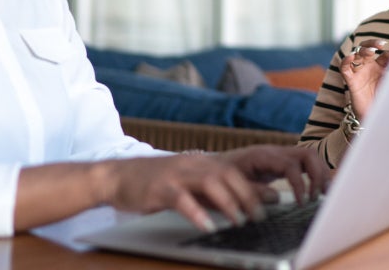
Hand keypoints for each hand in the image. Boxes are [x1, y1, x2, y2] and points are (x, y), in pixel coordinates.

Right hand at [97, 145, 329, 232]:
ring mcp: (176, 174)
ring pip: (209, 182)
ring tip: (240, 221)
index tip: (270, 205)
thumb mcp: (190, 187)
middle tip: (260, 217)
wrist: (117, 177)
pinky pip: (181, 199)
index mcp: (202, 162)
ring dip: (228, 202)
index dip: (255, 187)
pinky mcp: (159, 188)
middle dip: (247, 195)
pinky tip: (206, 227)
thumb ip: (216, 194)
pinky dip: (197, 213)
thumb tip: (246, 204)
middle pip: (228, 174)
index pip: (235, 171)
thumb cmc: (157, 184)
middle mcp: (192, 164)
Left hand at [218, 145, 330, 205]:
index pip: (290, 165)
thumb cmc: (220, 177)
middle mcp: (275, 151)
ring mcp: (280, 155)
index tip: (301, 203)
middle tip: (317, 198)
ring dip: (321, 174)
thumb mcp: (231, 186)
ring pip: (310, 157)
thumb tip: (277, 197)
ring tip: (323, 195)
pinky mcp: (282, 162)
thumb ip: (253, 191)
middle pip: (308, 154)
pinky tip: (318, 190)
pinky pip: (305, 163)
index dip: (300, 184)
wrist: (211, 167)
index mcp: (263, 155)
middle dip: (318, 175)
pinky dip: (315, 174)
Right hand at [339, 39, 388, 117]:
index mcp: (380, 67)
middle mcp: (369, 67)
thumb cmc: (384, 101)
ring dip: (362, 51)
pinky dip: (346, 61)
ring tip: (371, 52)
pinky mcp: (351, 81)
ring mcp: (359, 73)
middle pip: (367, 49)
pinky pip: (345, 68)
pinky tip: (350, 57)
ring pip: (356, 55)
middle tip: (380, 44)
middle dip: (372, 44)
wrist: (375, 118)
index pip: (383, 54)